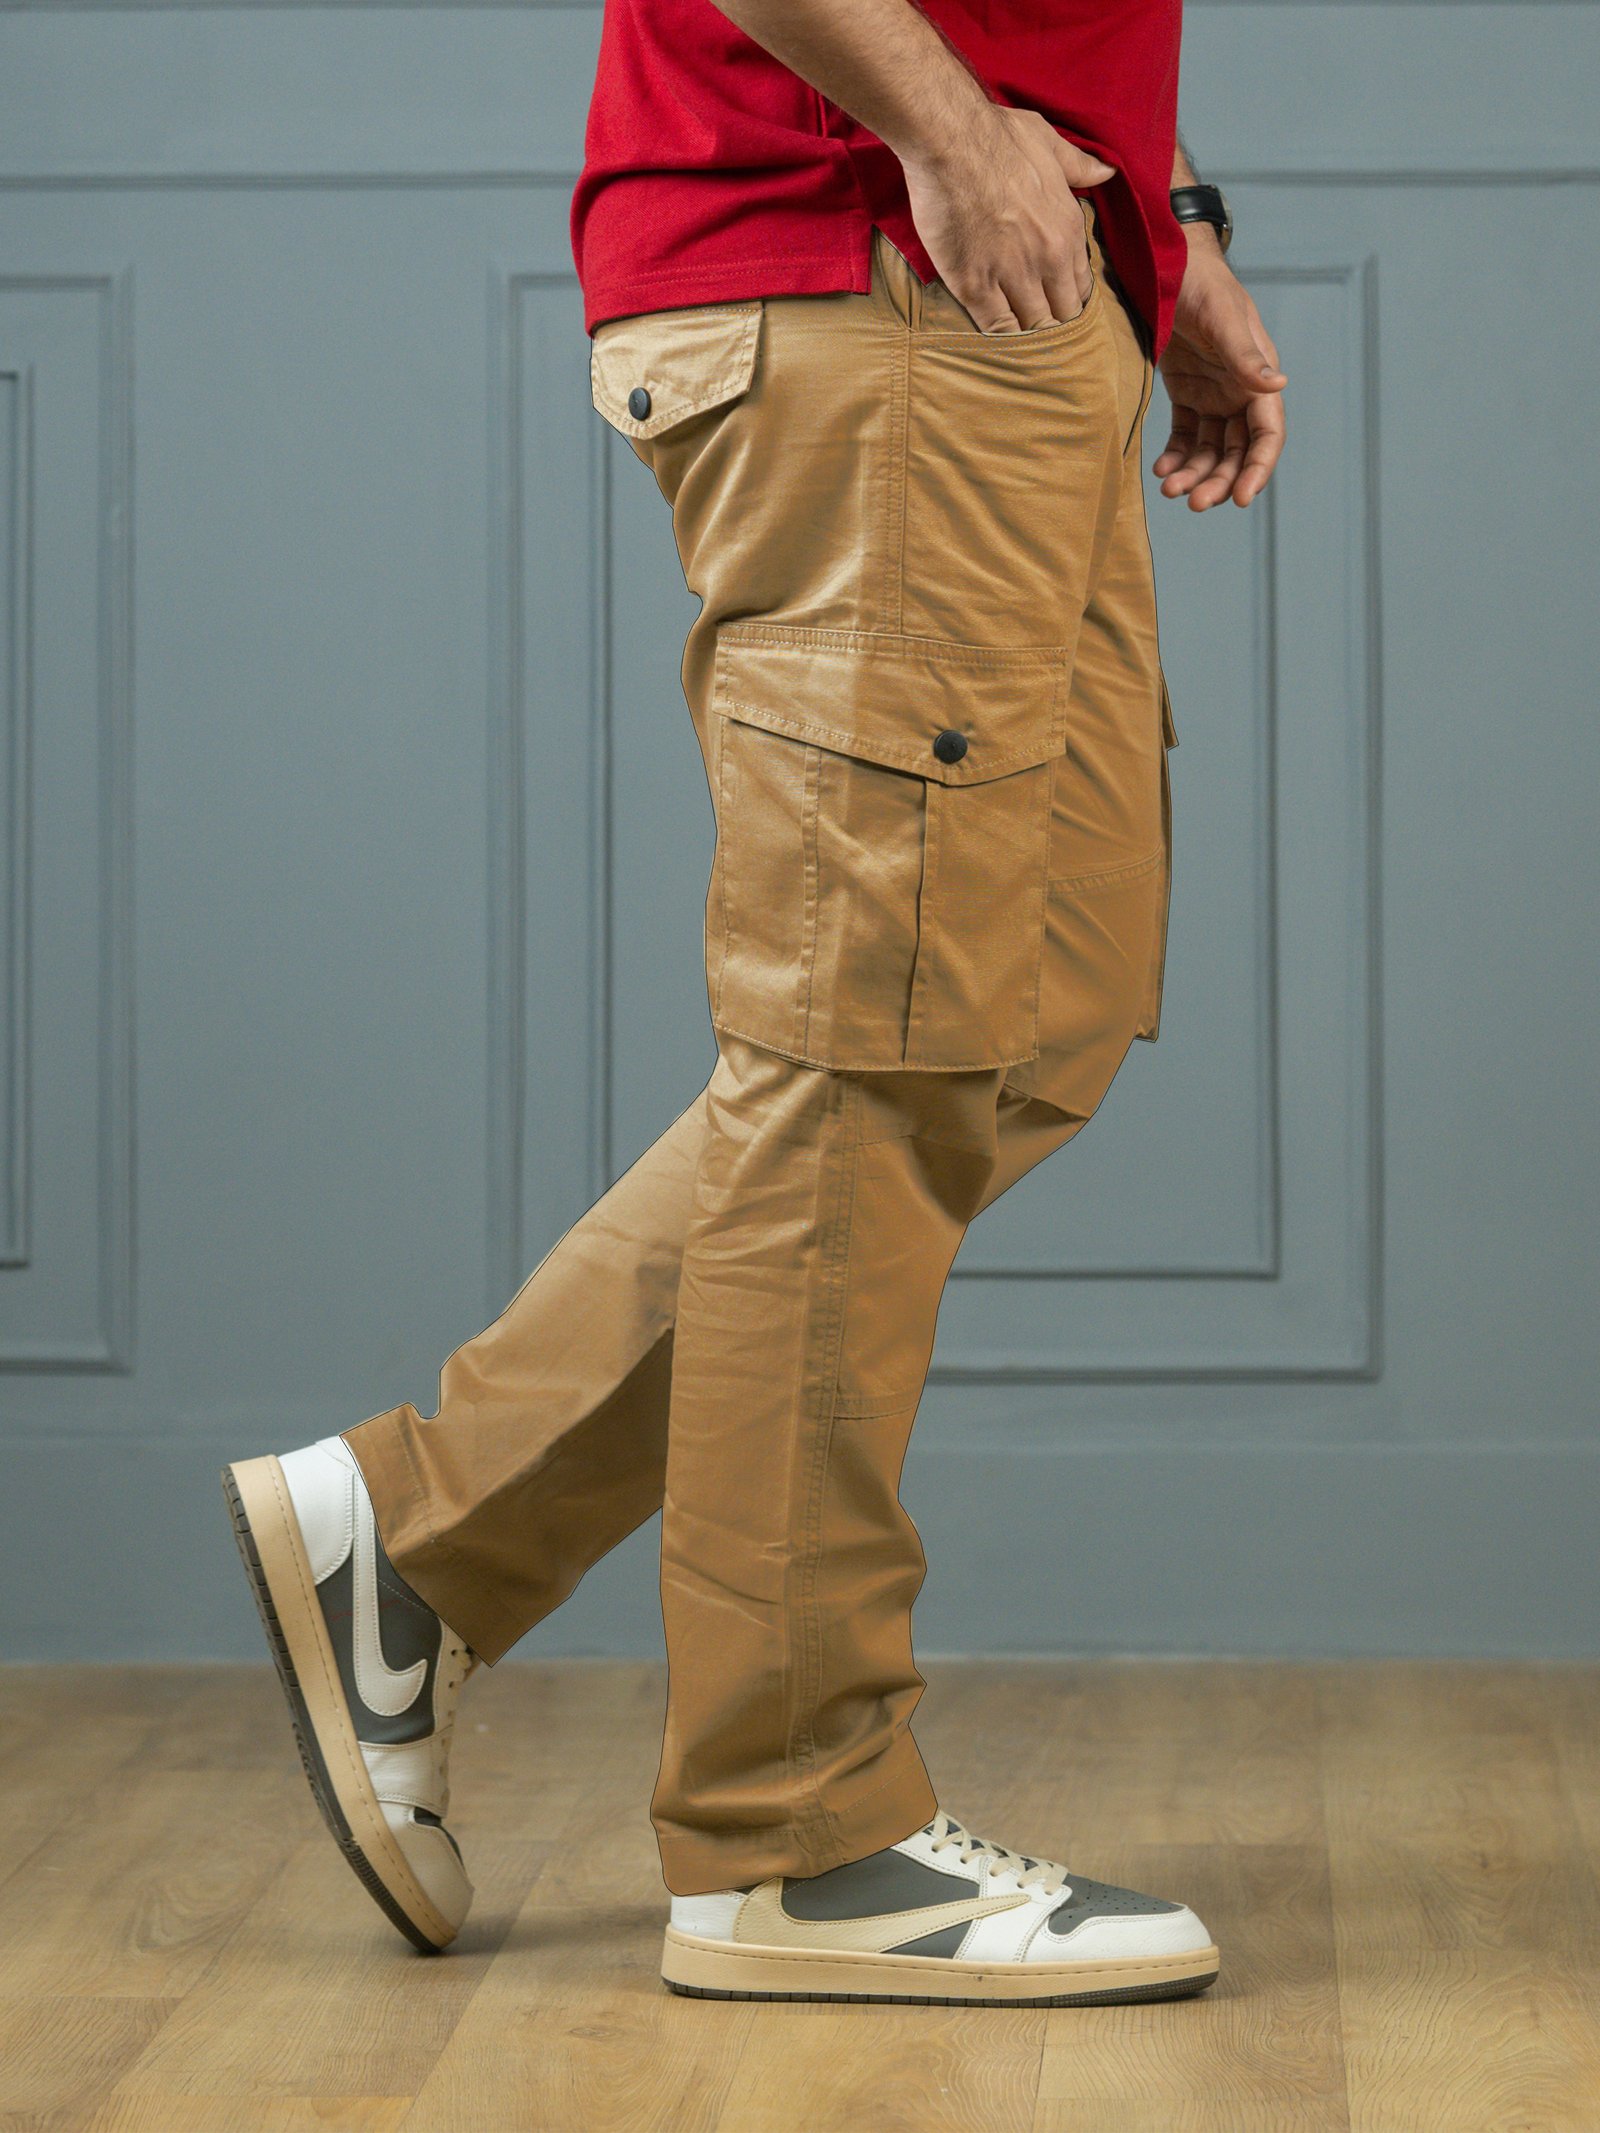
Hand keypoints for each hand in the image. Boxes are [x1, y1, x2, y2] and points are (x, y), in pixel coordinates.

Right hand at [901, 107, 1116, 333]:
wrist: (952, 140)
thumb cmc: (999, 136)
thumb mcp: (1049, 143)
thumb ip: (1078, 165)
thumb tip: (1106, 172)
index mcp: (1069, 229)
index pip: (1080, 286)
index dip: (1069, 300)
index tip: (1057, 304)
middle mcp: (1047, 259)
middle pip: (1061, 315)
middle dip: (1053, 325)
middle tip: (1038, 329)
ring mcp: (1012, 275)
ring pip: (1032, 327)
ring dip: (1027, 337)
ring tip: (1020, 345)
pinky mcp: (975, 285)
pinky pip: (996, 328)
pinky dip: (998, 337)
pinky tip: (995, 340)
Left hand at [1154, 229, 1286, 508]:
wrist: (1167, 266)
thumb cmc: (1202, 285)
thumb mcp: (1223, 318)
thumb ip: (1245, 356)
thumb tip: (1278, 387)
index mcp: (1257, 378)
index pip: (1267, 435)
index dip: (1258, 468)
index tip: (1242, 498)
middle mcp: (1239, 393)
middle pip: (1236, 452)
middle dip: (1220, 481)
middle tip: (1194, 503)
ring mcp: (1213, 395)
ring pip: (1210, 451)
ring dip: (1194, 475)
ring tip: (1169, 488)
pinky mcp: (1187, 395)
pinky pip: (1186, 437)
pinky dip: (1176, 457)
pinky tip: (1161, 469)